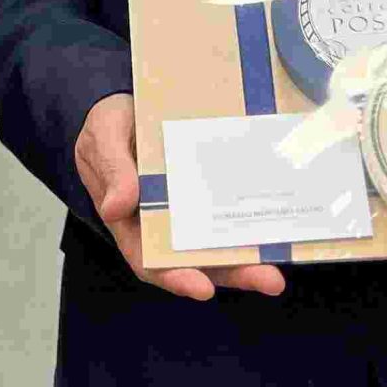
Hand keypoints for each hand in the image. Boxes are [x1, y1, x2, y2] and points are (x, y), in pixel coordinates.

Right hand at [76, 93, 284, 301]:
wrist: (128, 99)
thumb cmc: (110, 123)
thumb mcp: (104, 138)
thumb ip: (112, 170)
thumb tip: (115, 207)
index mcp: (130, 220)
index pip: (149, 259)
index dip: (175, 277)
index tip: (201, 288)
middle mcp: (165, 224)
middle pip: (197, 260)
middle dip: (234, 273)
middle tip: (269, 280)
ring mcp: (192, 210)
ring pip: (222, 242)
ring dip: (251, 259)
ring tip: (280, 269)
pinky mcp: (212, 190)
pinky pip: (233, 210)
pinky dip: (255, 221)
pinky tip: (281, 223)